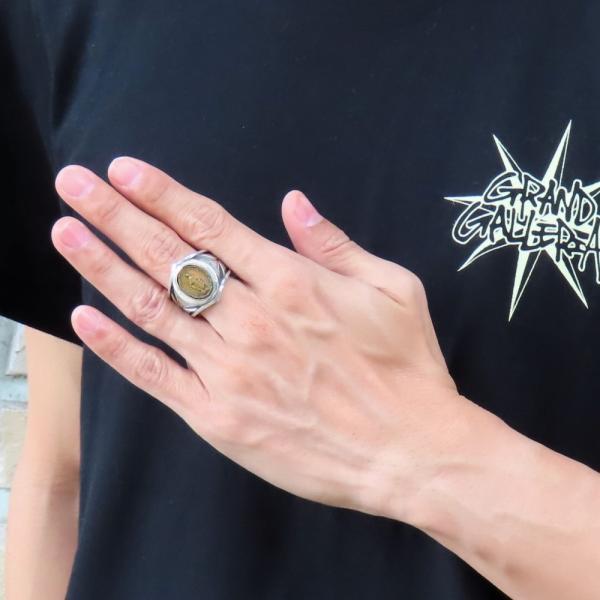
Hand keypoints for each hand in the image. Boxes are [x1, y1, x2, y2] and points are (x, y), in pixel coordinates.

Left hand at [51, 157, 467, 519]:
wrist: (408, 452)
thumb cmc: (407, 368)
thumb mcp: (393, 289)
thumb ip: (335, 244)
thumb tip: (294, 203)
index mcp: (292, 284)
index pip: (211, 226)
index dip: (162, 194)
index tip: (124, 171)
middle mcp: (251, 320)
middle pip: (170, 257)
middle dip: (116, 214)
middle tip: (75, 183)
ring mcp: (229, 370)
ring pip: (152, 308)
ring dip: (102, 266)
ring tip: (65, 231)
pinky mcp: (218, 417)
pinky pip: (156, 375)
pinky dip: (115, 347)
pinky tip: (83, 318)